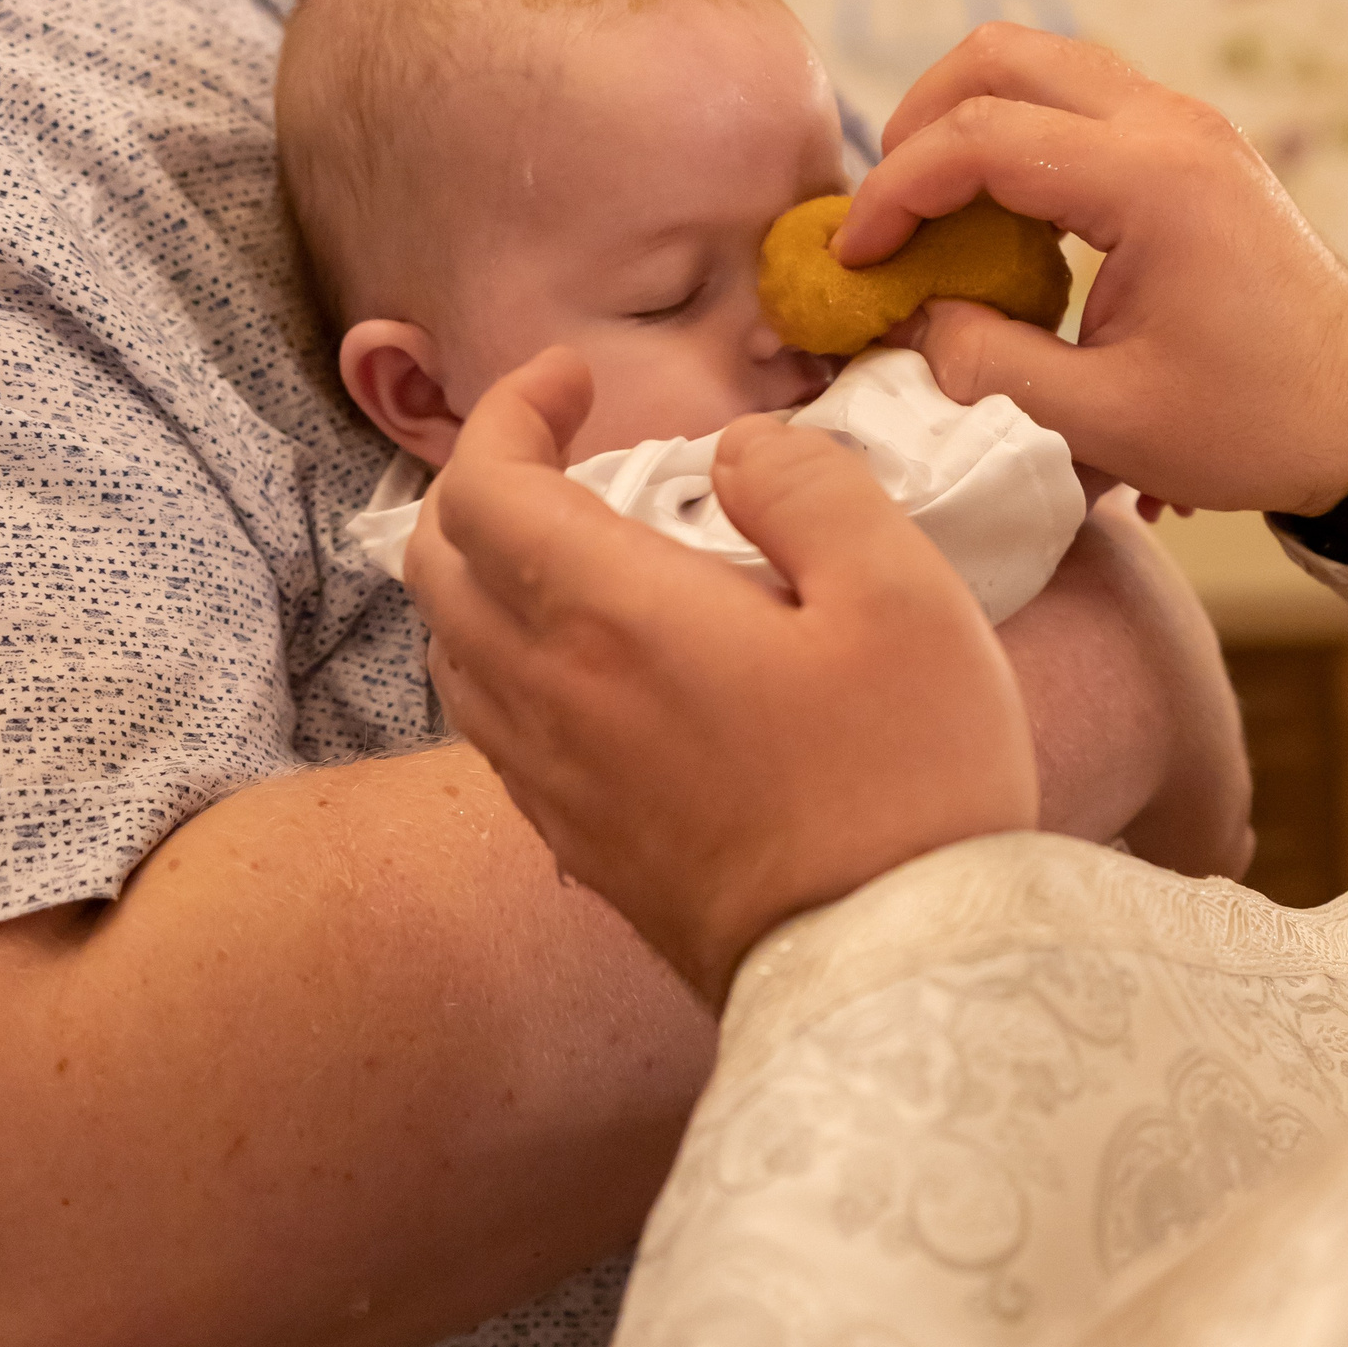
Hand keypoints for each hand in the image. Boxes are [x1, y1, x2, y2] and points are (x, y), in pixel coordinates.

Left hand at [404, 348, 1039, 1007]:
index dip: (509, 410)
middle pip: (438, 564)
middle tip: (569, 450)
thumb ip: (806, 484)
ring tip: (582, 550)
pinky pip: (498, 729)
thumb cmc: (909, 773)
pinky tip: (599, 668)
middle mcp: (549, 698)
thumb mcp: (901, 590)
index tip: (576, 376)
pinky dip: (513, 661)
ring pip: (455, 652)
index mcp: (607, 618)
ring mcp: (555, 786)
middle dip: (483, 482)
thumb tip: (738, 451)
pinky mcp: (584, 849)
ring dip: (489, 575)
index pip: (483, 486)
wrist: (894, 970)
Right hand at [837, 22, 1347, 516]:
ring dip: (972, 121)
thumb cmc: (1252, 425)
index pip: (982, 137)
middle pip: (1005, 54)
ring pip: (1045, 64)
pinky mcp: (1196, 147)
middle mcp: (1173, 125)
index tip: (855, 259)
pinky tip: (1002, 223)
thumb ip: (988, 367)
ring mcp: (1190, 126)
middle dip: (920, 121)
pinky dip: (1023, 138)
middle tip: (886, 213)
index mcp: (1153, 182)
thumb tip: (912, 322)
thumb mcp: (1104, 421)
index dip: (896, 191)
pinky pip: (1084, 103)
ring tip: (935, 217)